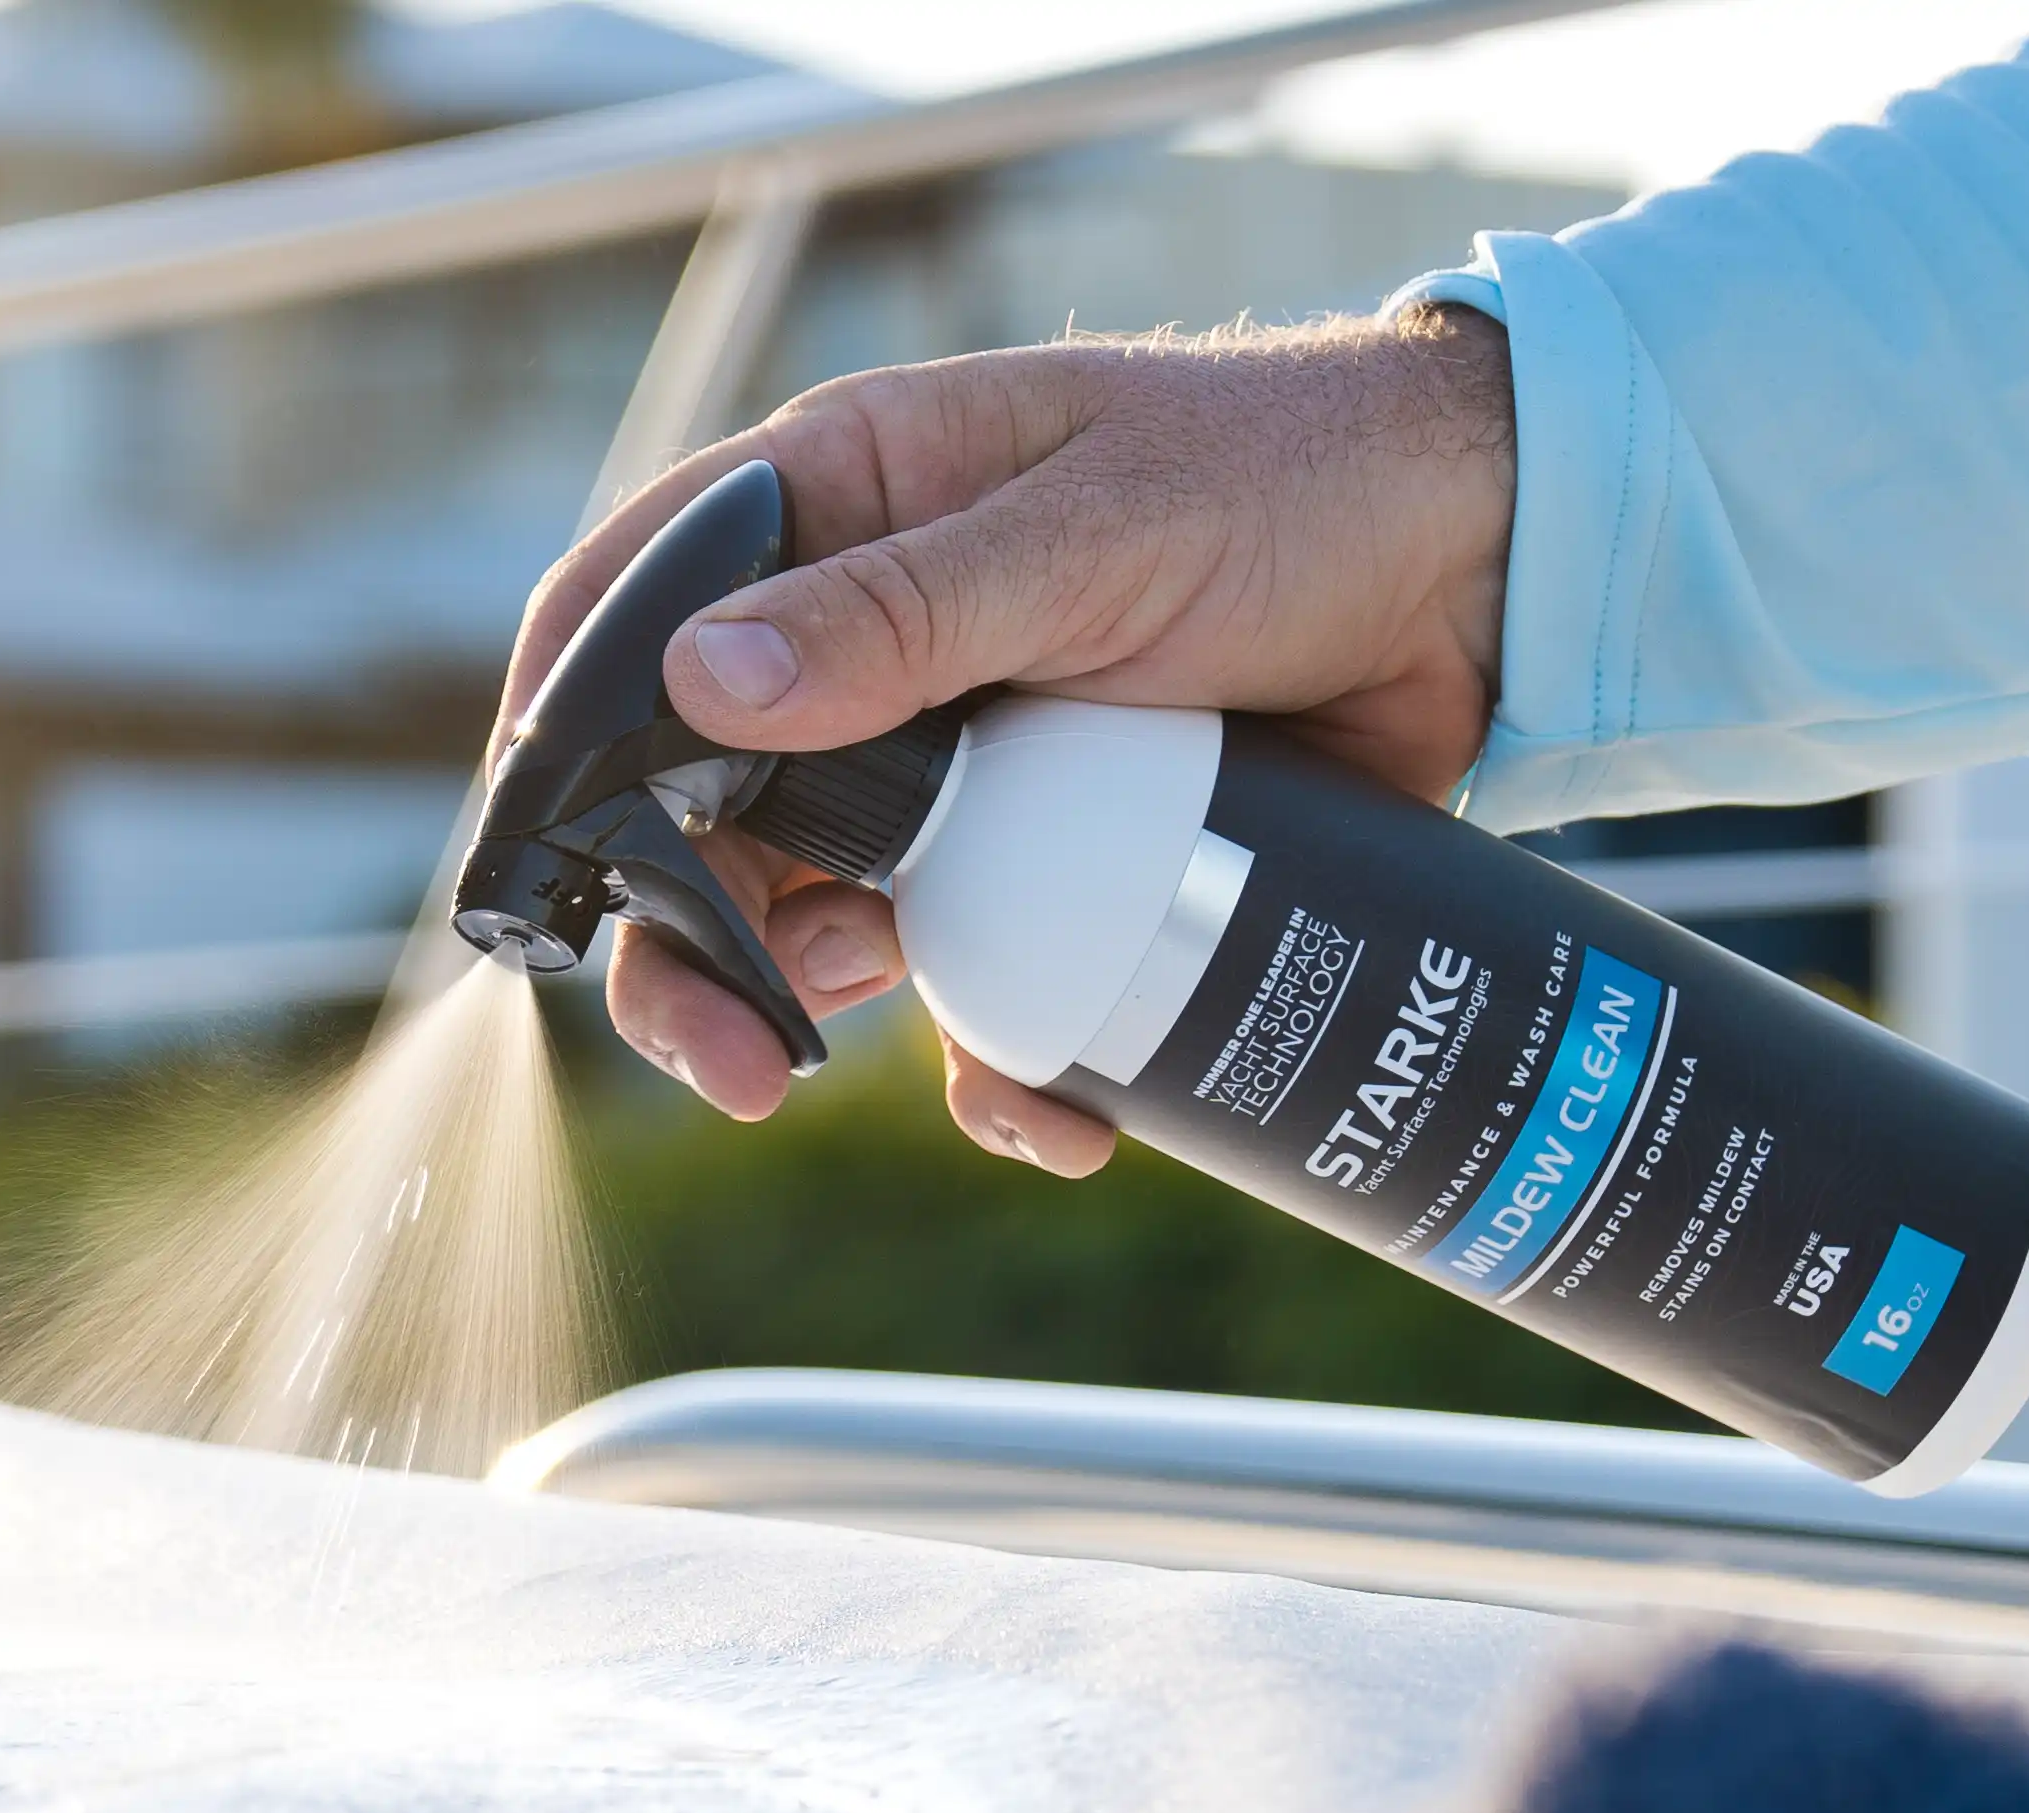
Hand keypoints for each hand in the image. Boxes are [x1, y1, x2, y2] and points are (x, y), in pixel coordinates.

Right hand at [500, 308, 1514, 1169]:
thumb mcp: (1091, 536)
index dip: (566, 737)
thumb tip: (705, 683)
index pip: (636, 613)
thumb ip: (904, 612)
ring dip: (835, 1016)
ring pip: (834, 917)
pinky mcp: (1071, 857)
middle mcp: (879, 642)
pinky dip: (1008, 1063)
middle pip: (707, 811)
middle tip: (734, 1059)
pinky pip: (991, 982)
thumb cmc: (1289, 483)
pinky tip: (1057, 1112)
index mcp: (845, 510)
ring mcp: (970, 758)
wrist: (1487, 570)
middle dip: (695, 948)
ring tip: (893, 1062)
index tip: (541, 873)